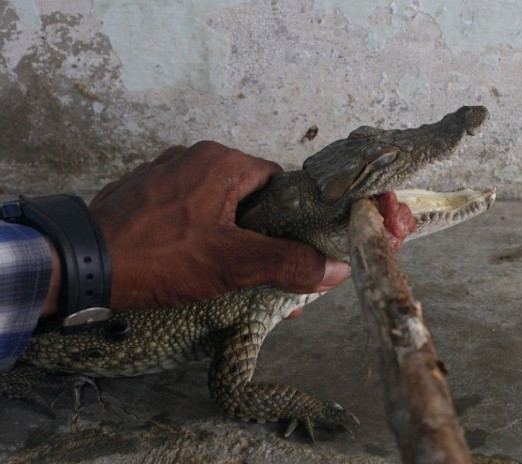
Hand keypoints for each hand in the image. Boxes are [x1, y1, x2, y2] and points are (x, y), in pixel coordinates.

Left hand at [73, 141, 349, 311]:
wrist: (79, 265)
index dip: (291, 221)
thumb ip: (289, 263)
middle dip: (262, 238)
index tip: (295, 254)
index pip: (277, 184)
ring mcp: (163, 174)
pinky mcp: (141, 195)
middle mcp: (193, 157)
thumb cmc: (161, 257)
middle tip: (267, 277)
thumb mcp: (233, 263)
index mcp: (222, 161)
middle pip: (248, 198)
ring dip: (232, 239)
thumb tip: (337, 269)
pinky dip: (199, 236)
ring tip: (234, 279)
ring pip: (217, 207)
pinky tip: (196, 266)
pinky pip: (186, 212)